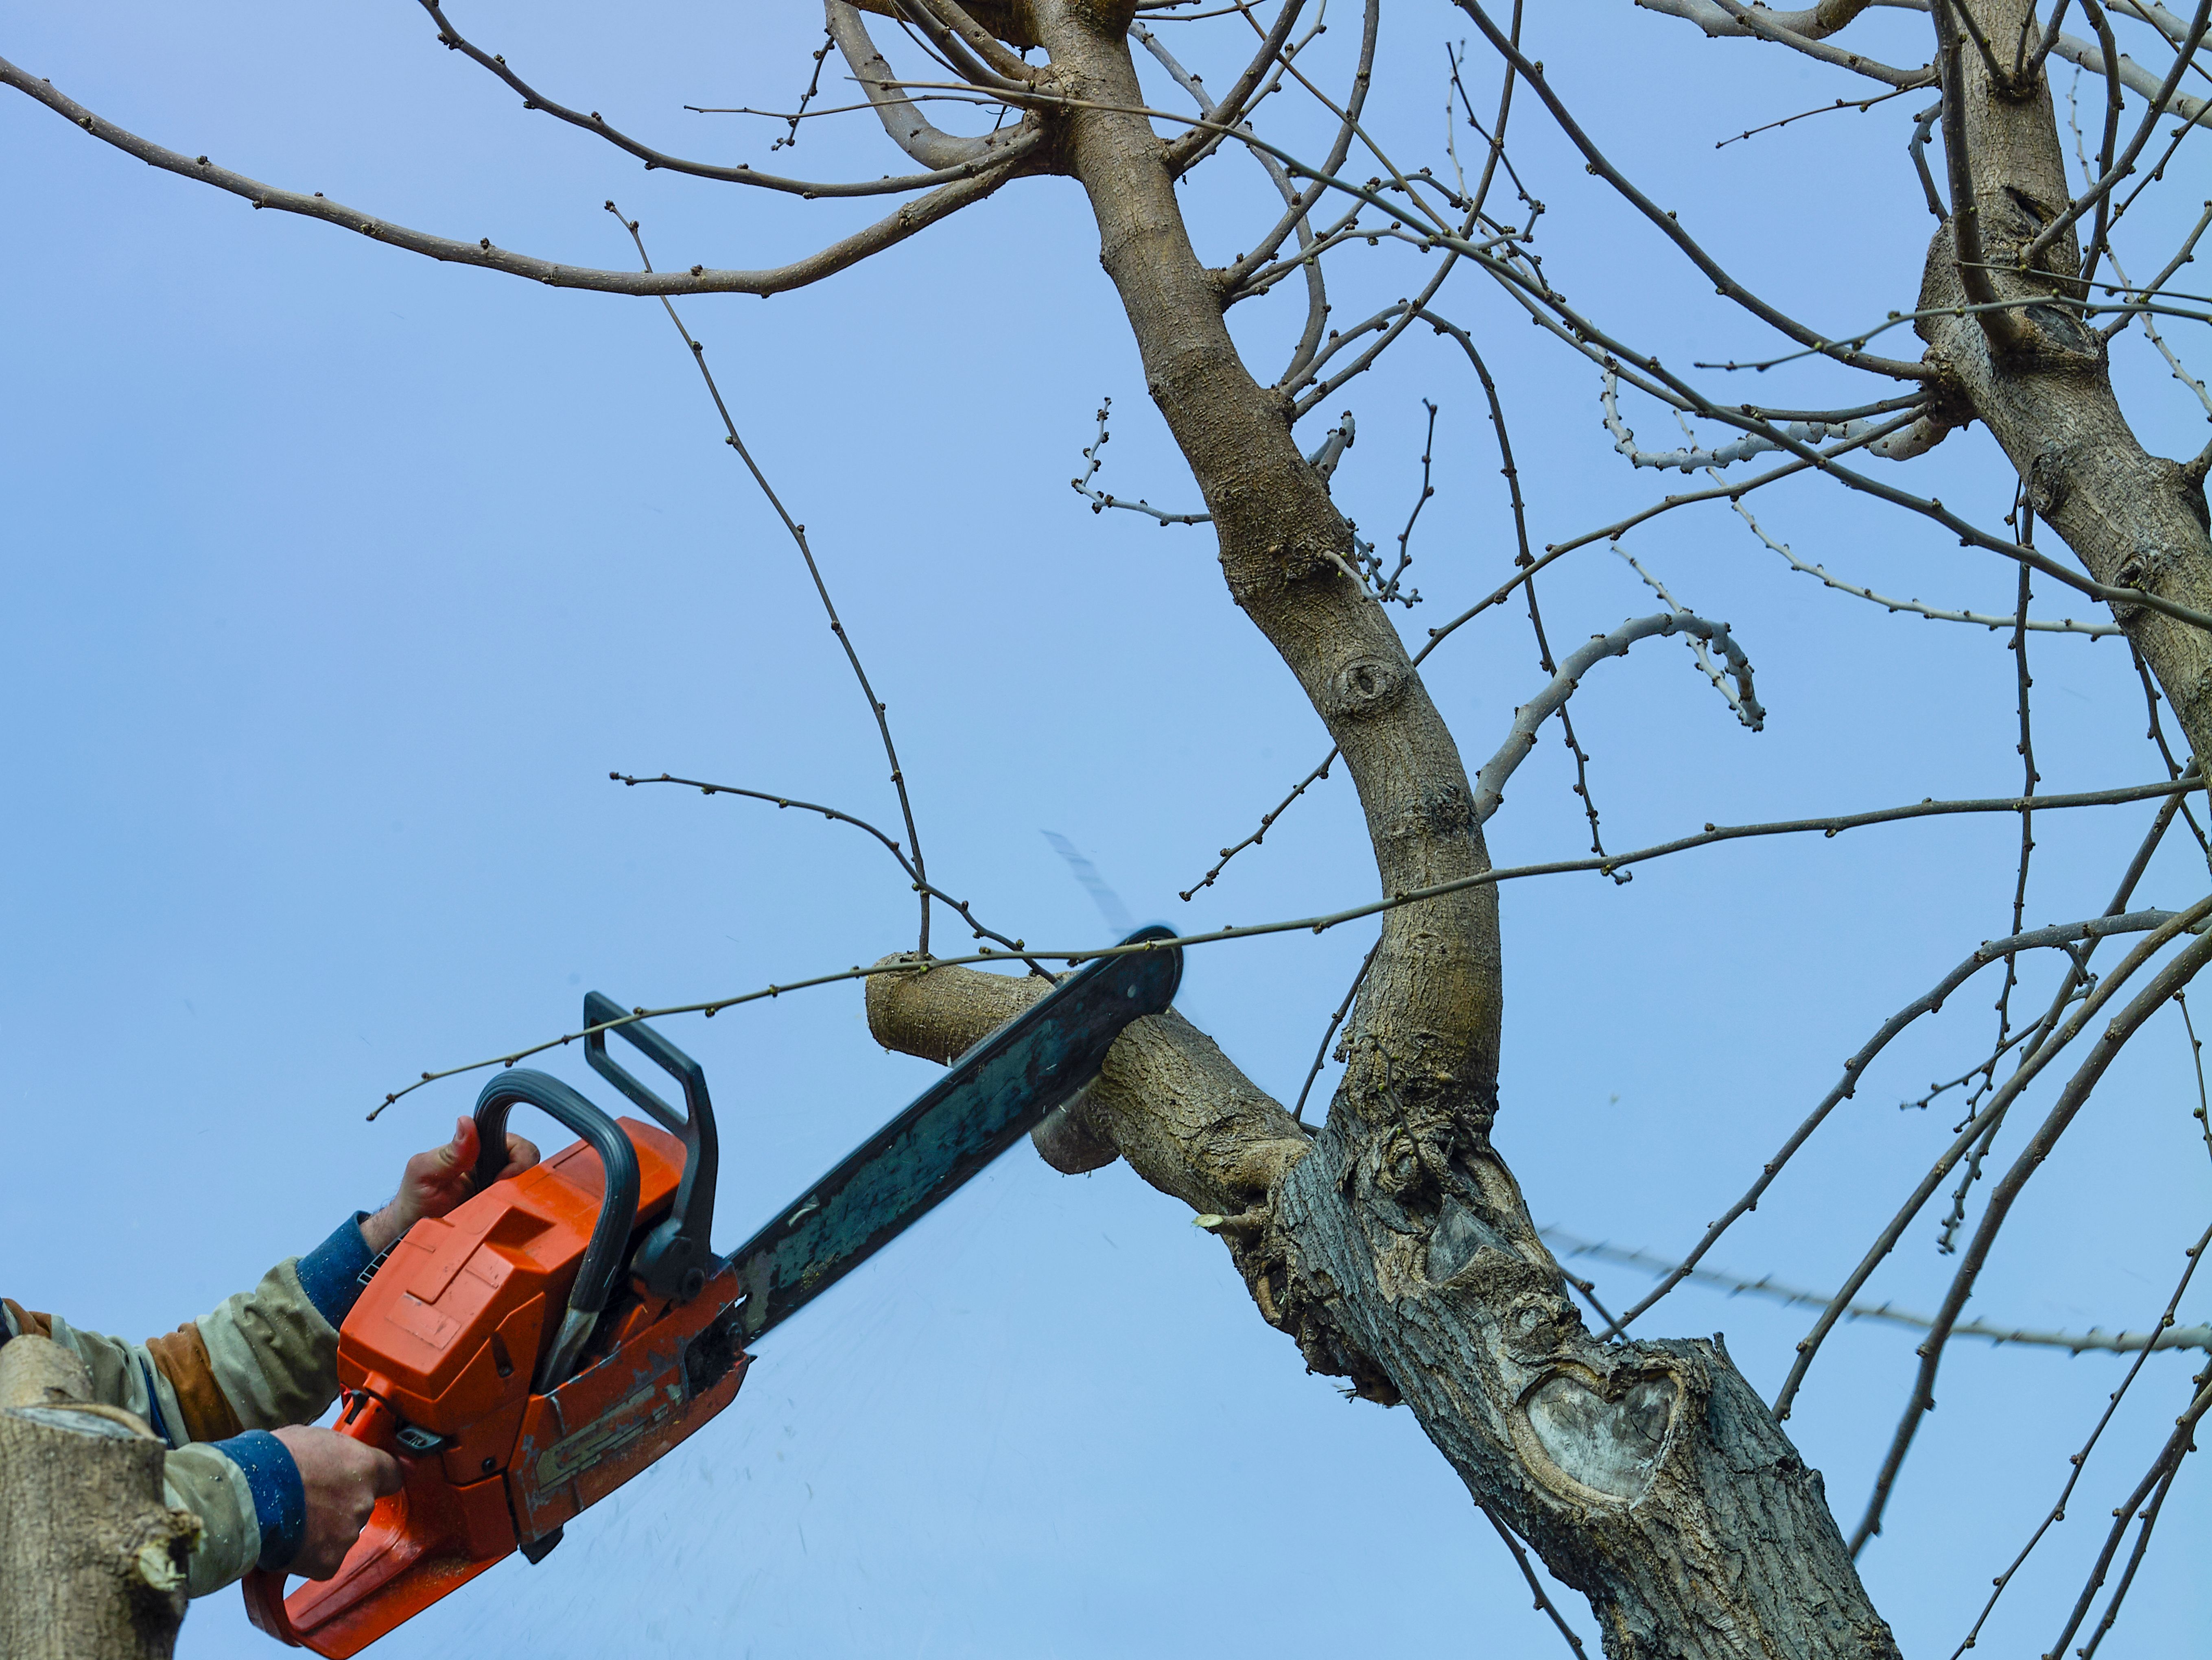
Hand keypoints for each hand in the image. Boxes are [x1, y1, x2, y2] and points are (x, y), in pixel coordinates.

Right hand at [272, 1425, 403, 1579]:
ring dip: (321, 1531)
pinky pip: (323, 1560)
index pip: (391, 1475)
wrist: (248, 1493)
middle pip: (359, 1507)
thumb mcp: (314, 1440)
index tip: (364, 1482)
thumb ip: (335, 1455)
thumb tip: (330, 1461)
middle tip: (308, 1501)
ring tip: (292, 1520)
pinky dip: (307, 1555)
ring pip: (339, 1535)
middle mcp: (363, 1502)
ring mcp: (348, 1534)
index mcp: (366, 1467)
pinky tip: (289, 1541)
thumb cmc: (275, 1459)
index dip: (377, 1480)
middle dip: (338, 1506)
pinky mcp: (328, 1561)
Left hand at [359, 1117, 540, 1252]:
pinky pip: (523, 1208)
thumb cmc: (415, 1199)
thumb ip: (448, 1152)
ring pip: (529, 1185)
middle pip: (529, 1163)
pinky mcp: (503, 1209)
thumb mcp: (424, 1172)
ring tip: (492, 1208)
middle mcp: (493, 1165)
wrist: (409, 1231)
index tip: (501, 1178)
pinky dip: (518, 1213)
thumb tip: (466, 1122)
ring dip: (516, 1197)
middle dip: (518, 1179)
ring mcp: (500, 1187)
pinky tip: (499, 1218)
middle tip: (495, 1196)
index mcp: (478, 1148)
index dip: (518, 1158)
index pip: (516, 1142)